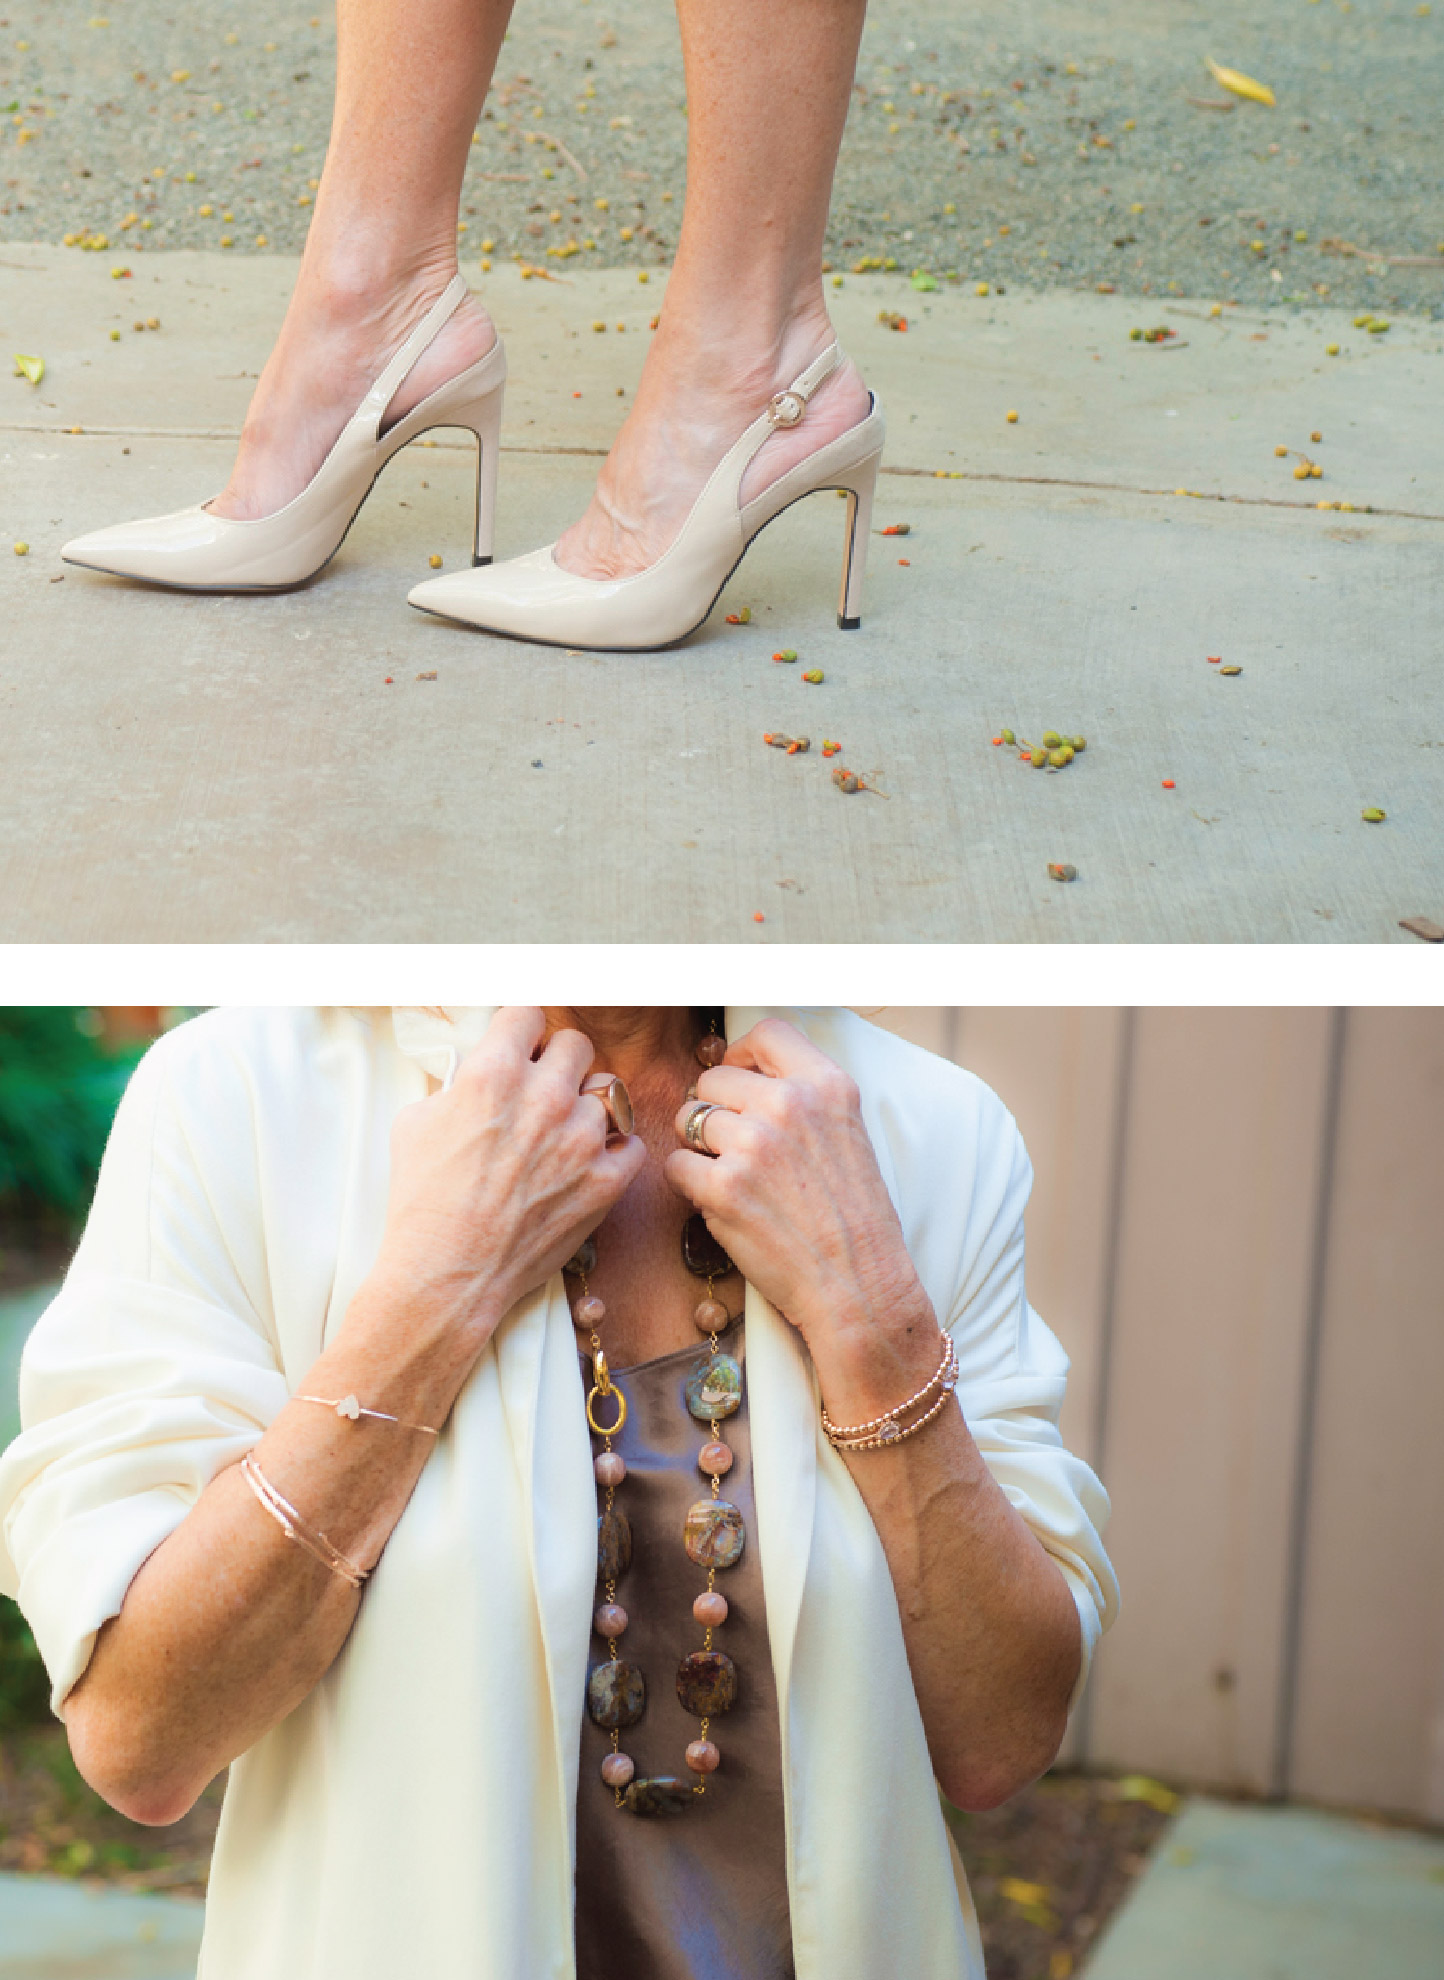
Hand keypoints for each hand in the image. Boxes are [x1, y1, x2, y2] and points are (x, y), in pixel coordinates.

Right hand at [360, 1007, 646, 1345]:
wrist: (447, 1274)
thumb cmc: (421, 1202)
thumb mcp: (415, 1122)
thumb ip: (457, 1084)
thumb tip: (476, 1072)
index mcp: (494, 1073)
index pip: (528, 1013)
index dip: (522, 1029)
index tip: (521, 1043)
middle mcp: (544, 1097)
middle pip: (576, 1044)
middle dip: (559, 1061)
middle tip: (543, 1087)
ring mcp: (582, 1138)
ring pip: (607, 1093)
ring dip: (585, 1109)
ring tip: (561, 1136)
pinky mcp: (606, 1180)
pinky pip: (632, 1143)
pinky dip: (614, 1150)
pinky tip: (588, 1163)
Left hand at [664, 1019, 933, 1371]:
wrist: (859, 1284)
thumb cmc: (853, 1216)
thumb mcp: (848, 1133)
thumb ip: (803, 1096)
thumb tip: (740, 1071)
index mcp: (828, 1085)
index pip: (766, 1032)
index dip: (741, 1053)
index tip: (738, 1078)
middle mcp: (791, 1104)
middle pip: (714, 1077)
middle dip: (712, 1108)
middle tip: (732, 1146)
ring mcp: (755, 1144)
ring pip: (688, 1118)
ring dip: (699, 1147)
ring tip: (731, 1177)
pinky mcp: (724, 1187)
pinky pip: (677, 1166)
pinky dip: (689, 1185)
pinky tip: (721, 1204)